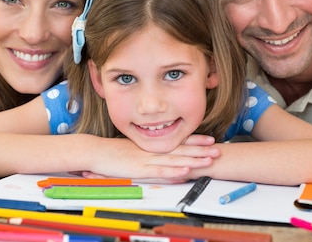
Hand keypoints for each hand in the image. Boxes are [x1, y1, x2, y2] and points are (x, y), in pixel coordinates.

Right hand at [81, 135, 219, 183]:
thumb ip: (146, 153)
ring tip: (208, 160)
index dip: (194, 140)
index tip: (209, 139)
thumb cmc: (110, 153)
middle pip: (180, 149)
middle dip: (200, 149)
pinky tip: (185, 172)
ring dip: (193, 160)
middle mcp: (152, 150)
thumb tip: (160, 158)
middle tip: (217, 148)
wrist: (94, 151)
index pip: (177, 142)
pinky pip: (159, 171)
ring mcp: (147, 159)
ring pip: (174, 159)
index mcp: (151, 145)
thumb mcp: (131, 150)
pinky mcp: (139, 169)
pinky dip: (173, 172)